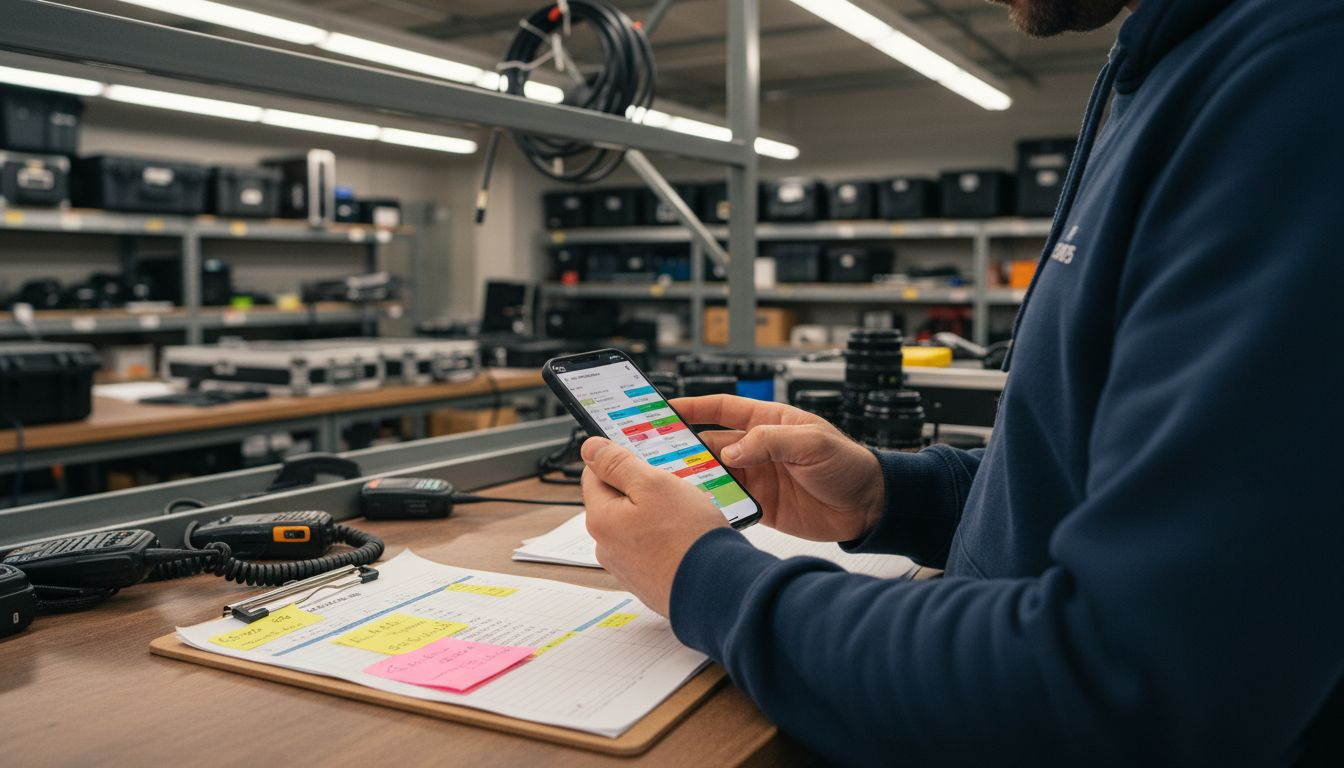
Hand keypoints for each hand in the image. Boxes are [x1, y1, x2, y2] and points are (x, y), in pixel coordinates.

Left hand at [580, 436, 728, 615]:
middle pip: (616, 500)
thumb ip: (618, 463)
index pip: (594, 474)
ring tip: (686, 513)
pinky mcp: (647, 580)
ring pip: (636, 524)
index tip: (645, 458)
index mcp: (601, 519)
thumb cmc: (687, 537)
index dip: (620, 460)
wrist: (717, 591)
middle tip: (673, 485)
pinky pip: (650, 547)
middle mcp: (606, 546)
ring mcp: (627, 567)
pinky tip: (687, 536)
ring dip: (656, 513)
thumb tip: (591, 448)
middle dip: (642, 489)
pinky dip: (665, 537)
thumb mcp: (653, 484)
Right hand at [672, 395, 883, 542]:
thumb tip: (732, 450)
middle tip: (658, 453)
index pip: (722, 409)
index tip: (665, 409)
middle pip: (711, 443)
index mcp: (769, 421)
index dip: (693, 407)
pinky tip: (700, 506)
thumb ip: (770, 441)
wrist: (870, 508)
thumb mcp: (812, 444)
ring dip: (696, 477)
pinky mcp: (762, 504)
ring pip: (715, 474)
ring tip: (673, 482)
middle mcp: (758, 447)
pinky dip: (714, 503)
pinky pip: (729, 501)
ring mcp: (758, 476)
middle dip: (684, 447)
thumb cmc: (850, 465)